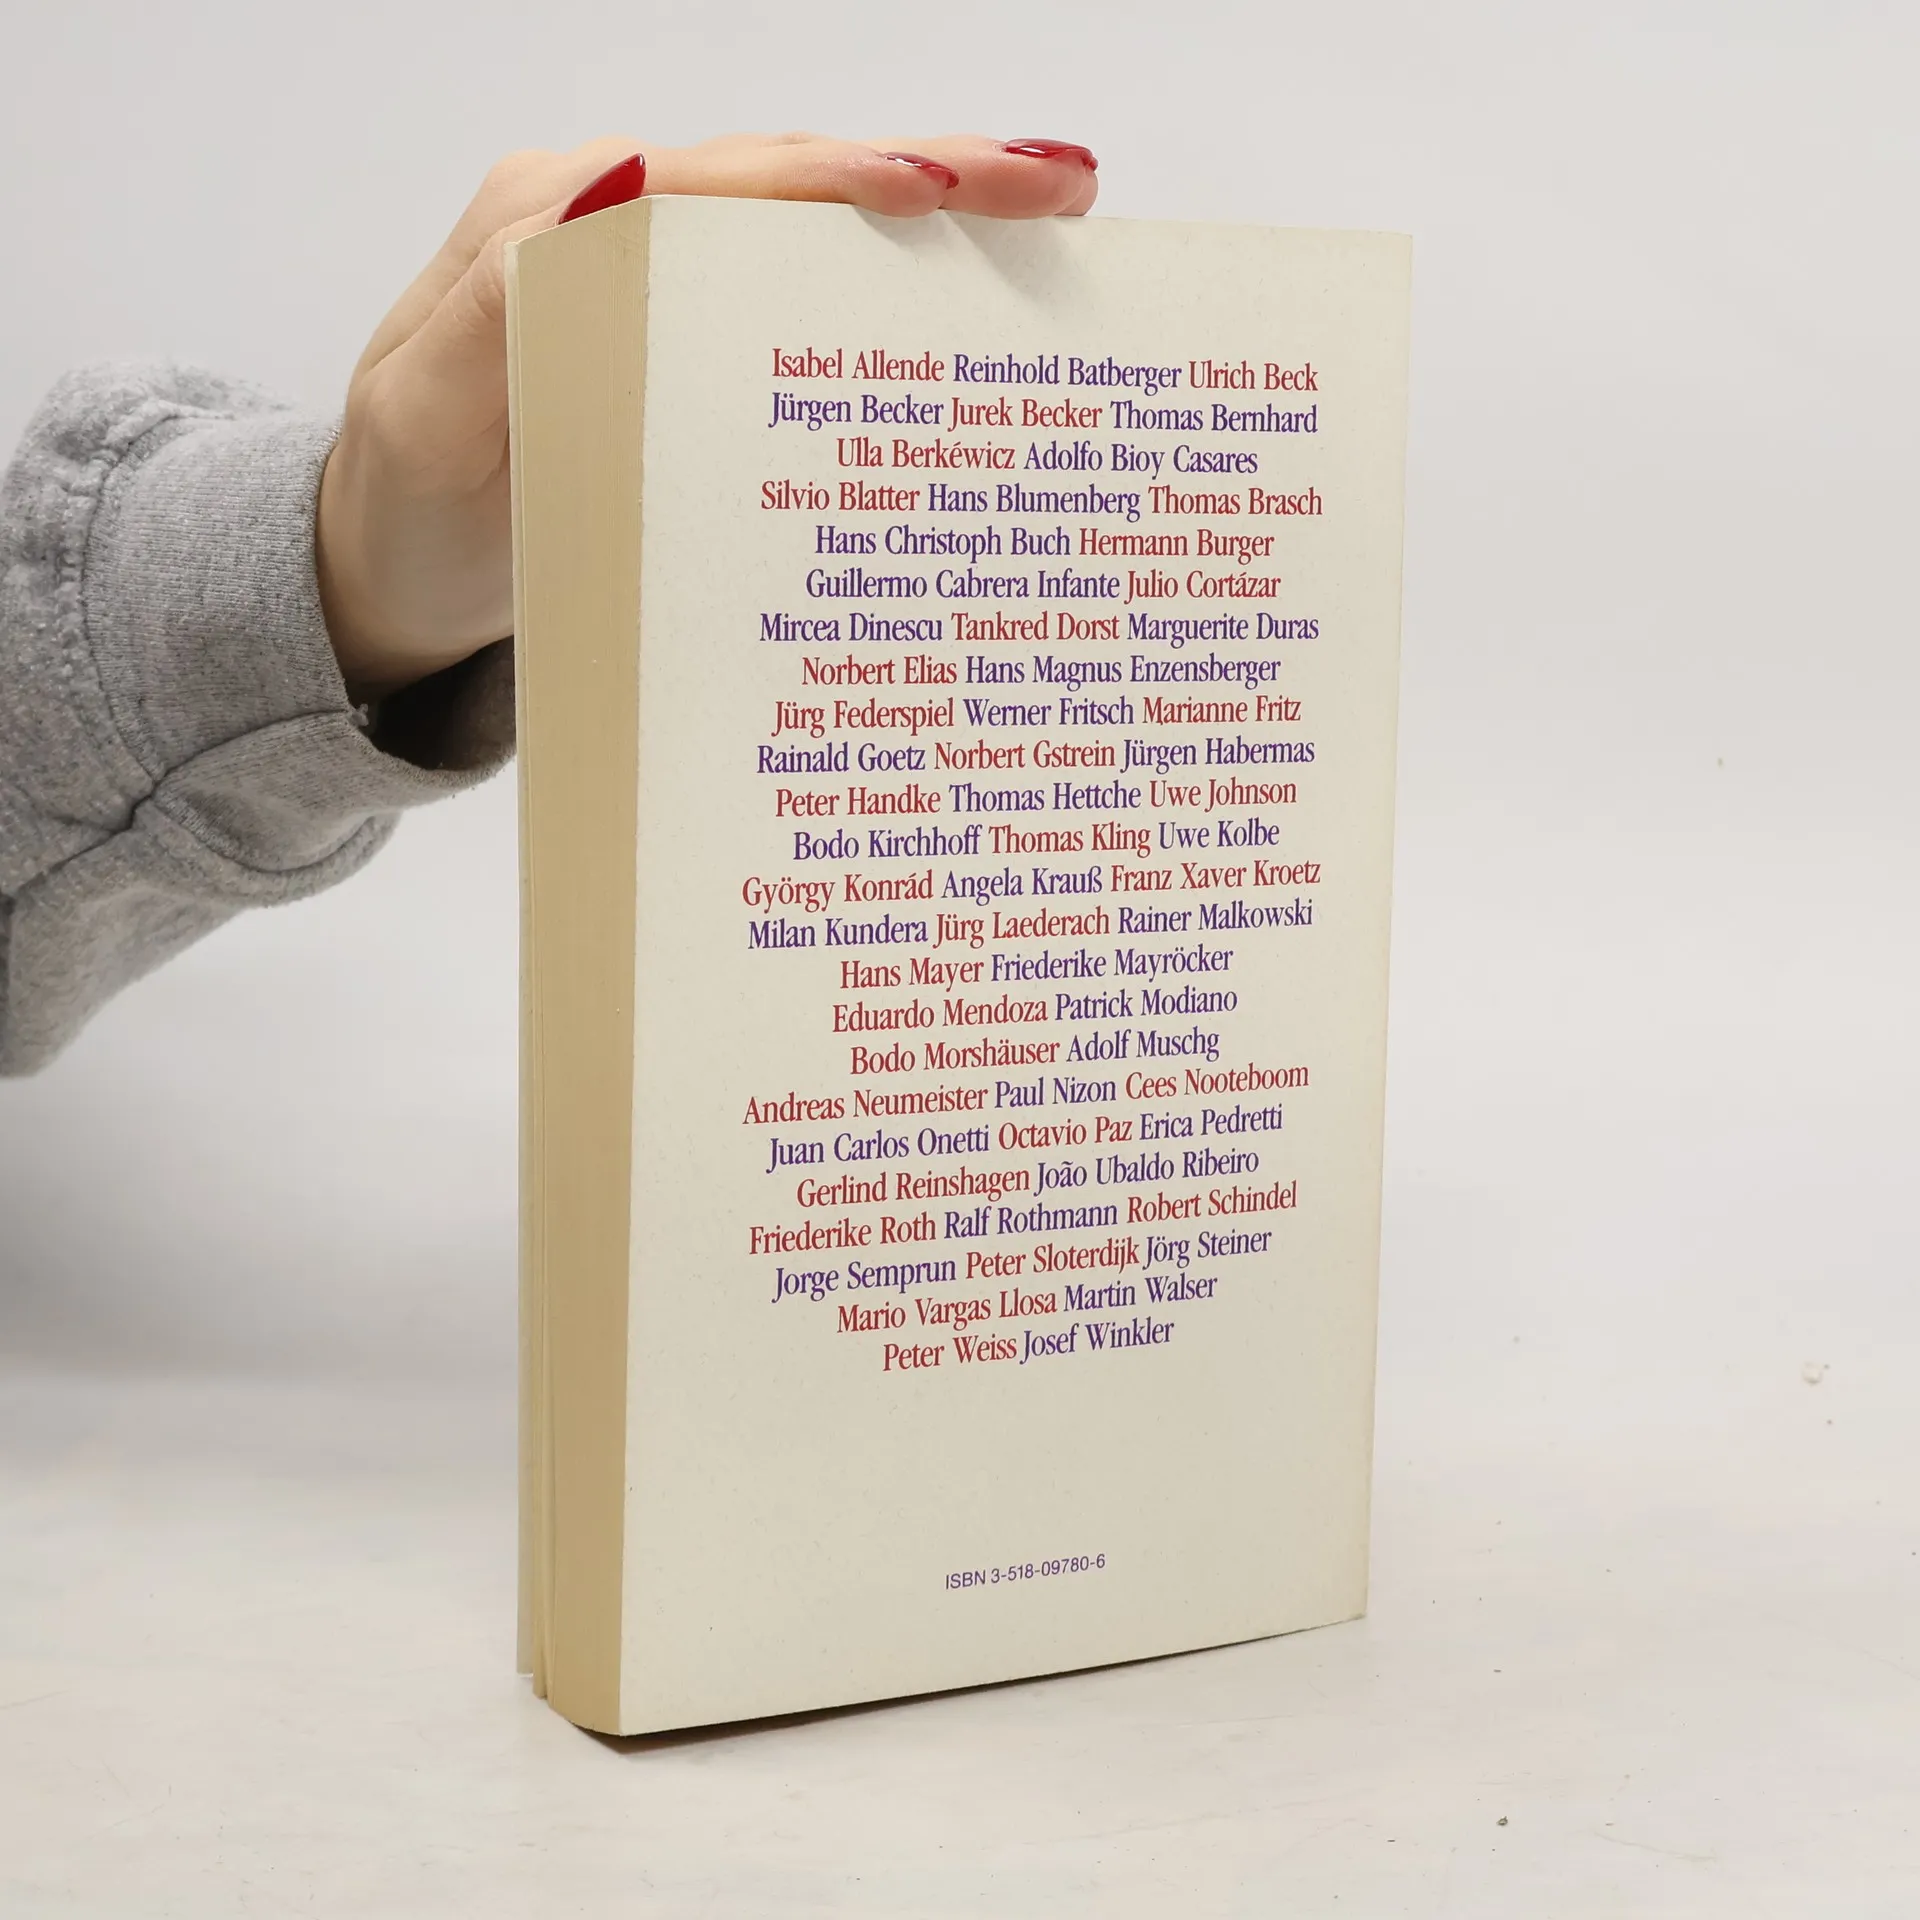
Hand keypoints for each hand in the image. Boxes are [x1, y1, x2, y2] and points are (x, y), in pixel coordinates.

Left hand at [316, 133, 1099, 698]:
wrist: (385, 577)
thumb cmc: (406, 513)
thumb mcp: (426, 418)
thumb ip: (499, 308)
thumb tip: (623, 189)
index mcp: (551, 227)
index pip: (716, 183)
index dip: (834, 181)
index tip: (942, 194)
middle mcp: (612, 229)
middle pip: (789, 182)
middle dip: (931, 175)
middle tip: (1059, 189)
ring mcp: (655, 284)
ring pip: (810, 229)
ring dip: (937, 220)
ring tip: (1054, 212)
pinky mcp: (682, 341)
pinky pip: (794, 295)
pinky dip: (890, 288)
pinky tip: (974, 299)